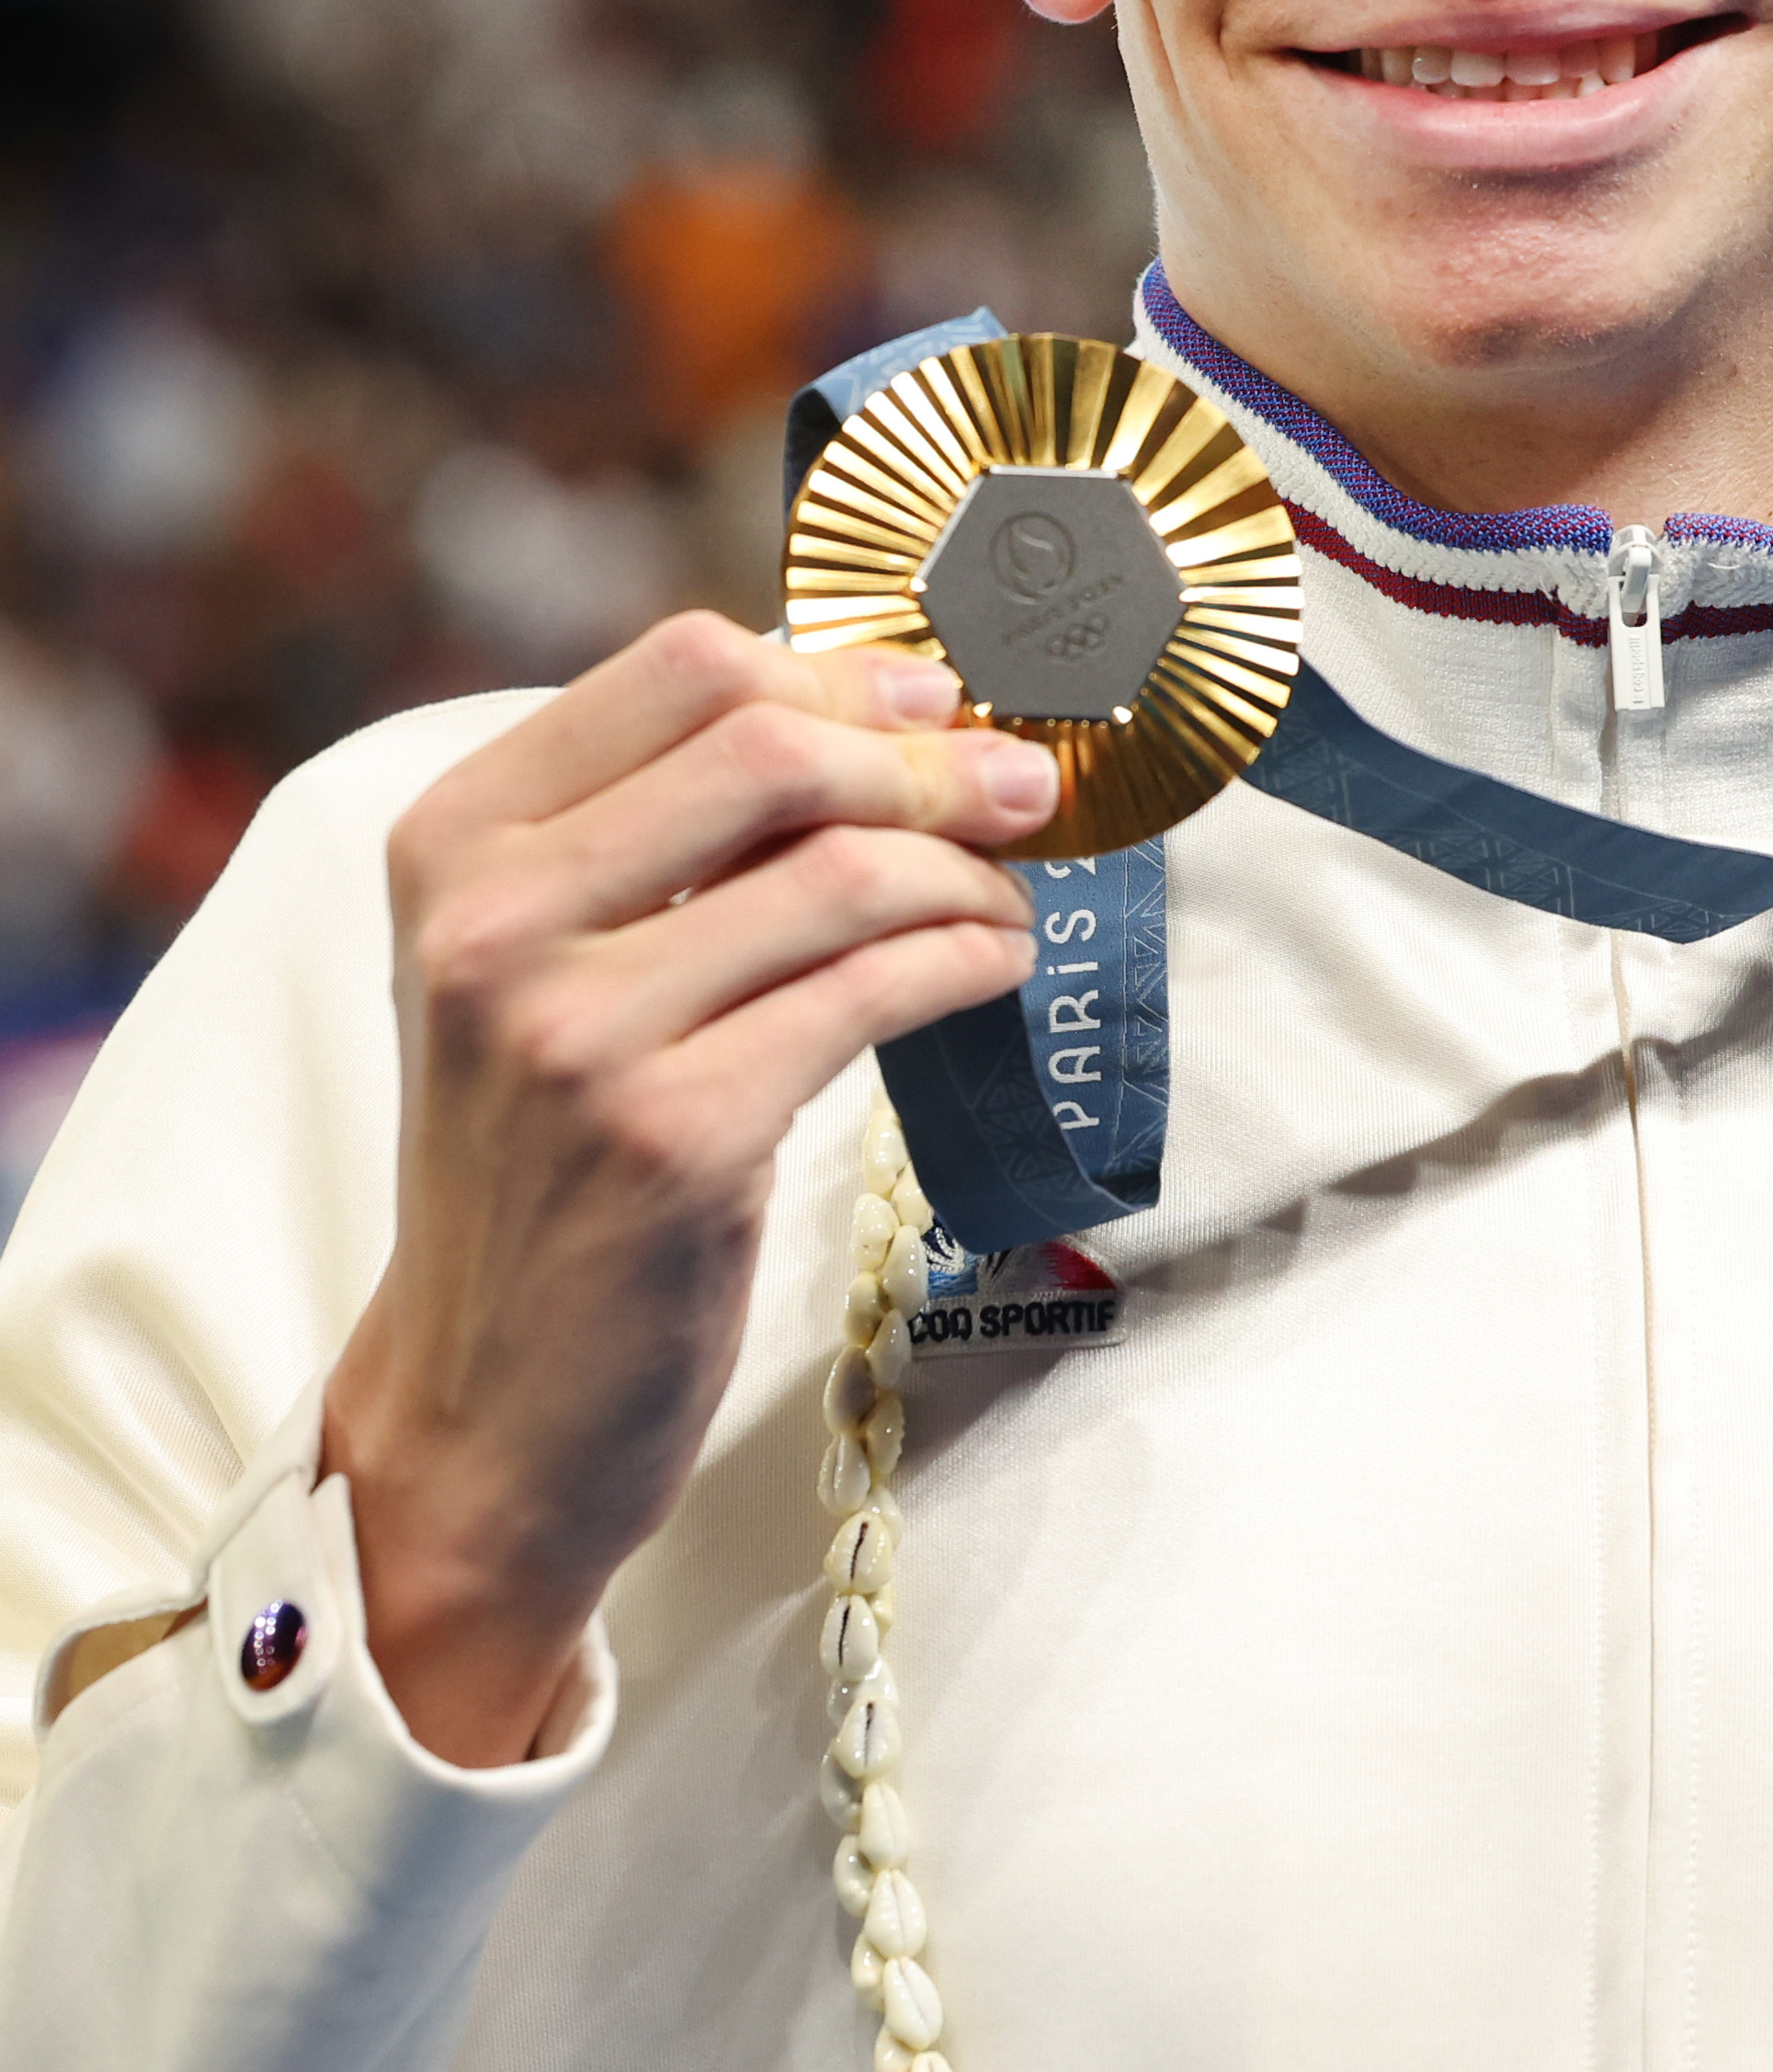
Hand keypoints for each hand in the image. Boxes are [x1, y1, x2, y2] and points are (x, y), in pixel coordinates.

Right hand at [321, 614, 1056, 1766]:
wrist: (485, 1404)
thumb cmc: (544, 1166)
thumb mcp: (540, 966)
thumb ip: (659, 834)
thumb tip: (881, 711)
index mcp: (454, 840)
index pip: (681, 667)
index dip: (840, 671)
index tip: (931, 700)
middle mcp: (494, 920)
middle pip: (771, 744)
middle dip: (928, 755)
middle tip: (1019, 783)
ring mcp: (577, 1031)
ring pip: (843, 870)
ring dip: (968, 869)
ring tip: (1011, 898)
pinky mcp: (675, 1136)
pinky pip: (874, 990)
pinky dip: (965, 959)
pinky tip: (993, 966)